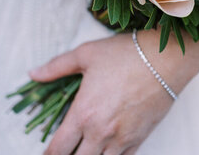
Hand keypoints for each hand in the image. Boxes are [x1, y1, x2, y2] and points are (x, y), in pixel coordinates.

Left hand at [30, 27, 198, 154]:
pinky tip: (105, 152)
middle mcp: (100, 133)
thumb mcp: (86, 54)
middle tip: (63, 151)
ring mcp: (121, 140)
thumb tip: (33, 74)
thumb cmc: (125, 54)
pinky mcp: (139, 140)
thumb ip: (56, 66)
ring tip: (83, 151)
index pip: (57, 149)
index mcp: (83, 113)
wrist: (165, 60)